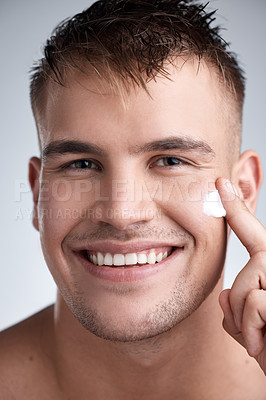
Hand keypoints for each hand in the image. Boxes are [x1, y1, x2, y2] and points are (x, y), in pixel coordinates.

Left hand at [216, 178, 265, 373]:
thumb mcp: (254, 333)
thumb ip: (239, 310)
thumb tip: (225, 295)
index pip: (253, 235)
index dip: (237, 209)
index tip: (221, 185)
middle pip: (246, 270)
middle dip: (242, 304)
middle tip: (258, 334)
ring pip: (247, 288)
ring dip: (248, 324)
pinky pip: (256, 306)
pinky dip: (253, 333)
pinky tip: (265, 348)